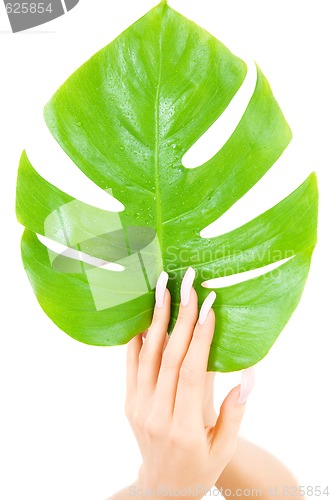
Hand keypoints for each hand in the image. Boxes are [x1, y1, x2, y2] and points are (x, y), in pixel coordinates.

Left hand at [124, 267, 250, 498]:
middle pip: (169, 358)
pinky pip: (131, 364)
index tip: (208, 308)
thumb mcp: (224, 448)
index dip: (200, 338)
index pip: (191, 373)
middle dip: (180, 317)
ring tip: (163, 289)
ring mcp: (138, 406)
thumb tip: (247, 378)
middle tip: (188, 285)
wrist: (163, 486)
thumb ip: (235, 414)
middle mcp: (156, 414)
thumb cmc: (199, 466)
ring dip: (156, 319)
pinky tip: (143, 314)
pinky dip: (138, 338)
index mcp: (183, 428)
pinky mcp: (129, 401)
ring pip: (147, 356)